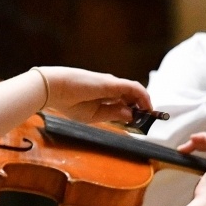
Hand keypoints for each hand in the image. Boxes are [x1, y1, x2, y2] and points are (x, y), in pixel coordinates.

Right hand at [34, 66, 152, 123]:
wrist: (53, 89)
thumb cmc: (67, 102)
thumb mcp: (93, 115)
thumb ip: (112, 114)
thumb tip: (130, 116)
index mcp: (102, 95)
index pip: (123, 102)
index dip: (134, 111)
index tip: (141, 122)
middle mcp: (109, 87)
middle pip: (132, 96)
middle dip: (142, 108)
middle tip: (149, 121)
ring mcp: (111, 84)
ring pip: (135, 92)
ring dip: (145, 104)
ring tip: (151, 116)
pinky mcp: (112, 83)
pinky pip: (134, 89)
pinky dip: (144, 97)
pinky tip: (148, 108)